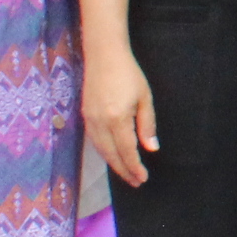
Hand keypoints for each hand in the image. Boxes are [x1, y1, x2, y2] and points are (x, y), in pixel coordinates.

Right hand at [80, 37, 156, 190]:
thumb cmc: (129, 73)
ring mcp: (89, 119)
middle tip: (136, 182)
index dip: (134, 167)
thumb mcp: (144, 98)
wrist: (103, 55)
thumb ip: (147, 125)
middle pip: (111, 155)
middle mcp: (100, 123)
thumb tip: (151, 148)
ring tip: (126, 173)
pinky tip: (113, 155)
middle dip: (124, 171)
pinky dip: (104, 152)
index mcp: (117, 119)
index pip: (127, 151)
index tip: (143, 178)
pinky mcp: (85, 115)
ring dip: (113, 164)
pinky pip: (94, 141)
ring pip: (101, 150)